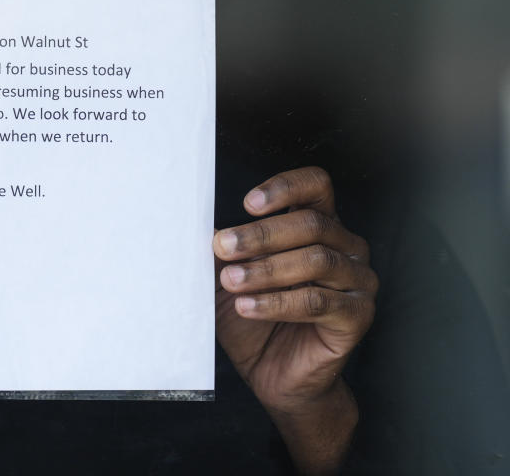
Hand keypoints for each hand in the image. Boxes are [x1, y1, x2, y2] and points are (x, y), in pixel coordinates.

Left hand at [213, 166, 376, 471]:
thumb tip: (202, 226)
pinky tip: (248, 306)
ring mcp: (358, 280)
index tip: (247, 204)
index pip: (316, 186)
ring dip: (266, 269)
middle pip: (311, 224)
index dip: (284, 187)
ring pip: (316, 260)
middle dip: (260, 235)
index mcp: (321, 224)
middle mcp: (346, 246)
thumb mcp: (231, 274)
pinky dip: (277, 303)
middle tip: (222, 247)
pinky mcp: (357, 316)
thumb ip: (226, 249)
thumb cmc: (255, 315)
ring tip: (231, 280)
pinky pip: (318, 302)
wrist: (274, 374)